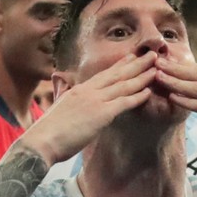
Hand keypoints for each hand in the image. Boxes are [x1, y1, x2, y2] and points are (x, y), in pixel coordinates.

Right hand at [21, 52, 157, 164]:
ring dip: (142, 76)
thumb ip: (66, 98)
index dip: (120, 65)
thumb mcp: (60, 109)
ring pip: (123, 85)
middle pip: (117, 74)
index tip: (132, 57)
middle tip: (152, 54)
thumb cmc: (48, 132)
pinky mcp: (100, 115)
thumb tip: (66, 92)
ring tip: (157, 68)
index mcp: (78, 90)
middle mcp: (88, 91)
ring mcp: (94, 101)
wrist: (40, 142)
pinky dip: (137, 96)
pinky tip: (149, 92)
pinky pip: (123, 103)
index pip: (104, 74)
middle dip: (136, 63)